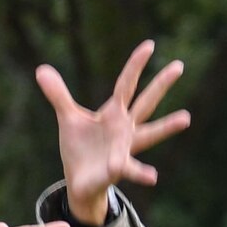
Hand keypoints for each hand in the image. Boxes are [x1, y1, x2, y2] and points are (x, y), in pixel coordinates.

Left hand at [35, 41, 191, 223]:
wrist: (80, 181)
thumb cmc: (79, 148)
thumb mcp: (67, 118)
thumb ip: (58, 95)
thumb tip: (41, 69)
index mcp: (114, 113)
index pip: (126, 84)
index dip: (135, 65)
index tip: (150, 45)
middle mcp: (125, 128)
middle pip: (146, 101)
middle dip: (161, 84)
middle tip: (179, 65)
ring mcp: (124, 148)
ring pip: (149, 134)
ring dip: (166, 127)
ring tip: (186, 118)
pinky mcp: (117, 168)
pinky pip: (128, 168)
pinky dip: (139, 172)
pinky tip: (153, 177)